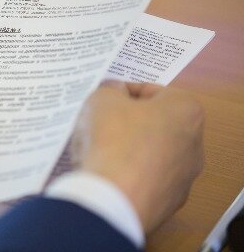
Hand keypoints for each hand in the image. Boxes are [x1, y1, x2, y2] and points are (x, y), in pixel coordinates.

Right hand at [72, 81, 203, 232]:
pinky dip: (129, 175)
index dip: (124, 91)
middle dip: (129, 122)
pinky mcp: (168, 203)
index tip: (104, 98)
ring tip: (98, 151)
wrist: (112, 198)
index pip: (152, 91)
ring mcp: (184, 177)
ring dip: (129, 150)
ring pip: (152, 154)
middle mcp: (194, 144)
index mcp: (185, 111)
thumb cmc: (113, 139)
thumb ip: (110, 90)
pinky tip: (106, 175)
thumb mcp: (102, 99)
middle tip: (101, 123)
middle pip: (156, 124)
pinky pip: (145, 180)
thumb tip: (114, 92)